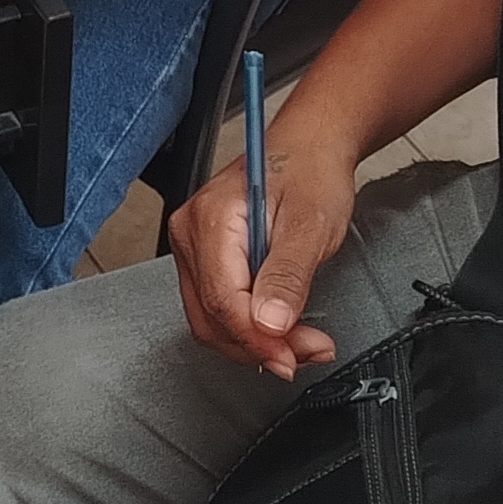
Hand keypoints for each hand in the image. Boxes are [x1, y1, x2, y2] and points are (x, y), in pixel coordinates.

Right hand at [165, 122, 353, 379]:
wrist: (310, 149)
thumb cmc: (310, 171)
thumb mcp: (311, 224)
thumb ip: (288, 275)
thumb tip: (269, 323)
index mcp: (212, 218)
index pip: (222, 300)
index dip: (257, 337)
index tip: (292, 354)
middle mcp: (191, 233)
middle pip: (211, 316)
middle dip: (259, 345)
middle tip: (304, 352)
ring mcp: (194, 247)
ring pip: (212, 319)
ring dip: (255, 341)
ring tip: (300, 343)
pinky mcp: (206, 259)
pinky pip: (218, 307)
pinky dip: (249, 326)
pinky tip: (280, 329)